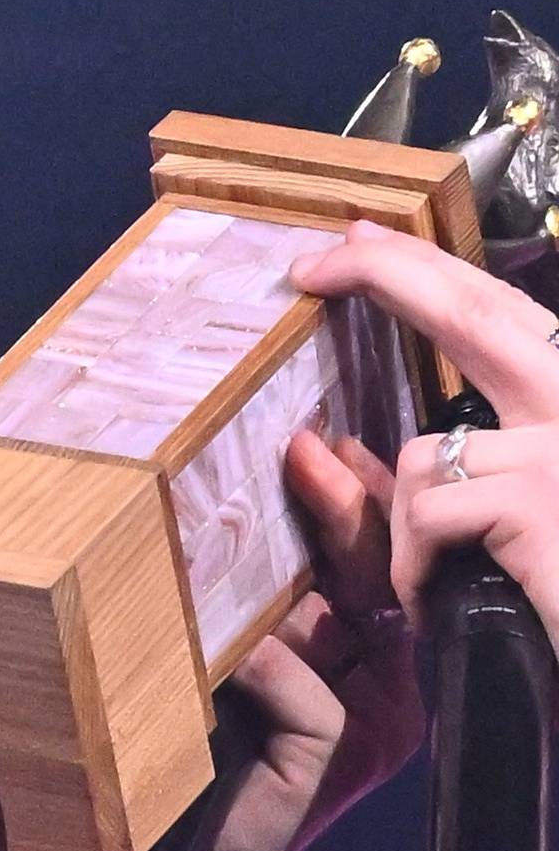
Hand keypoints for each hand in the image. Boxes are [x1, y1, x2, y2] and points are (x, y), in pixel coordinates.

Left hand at [169, 420, 422, 850]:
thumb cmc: (187, 763)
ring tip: (244, 543)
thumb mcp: (224, 664)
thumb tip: (239, 506)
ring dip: (291, 582)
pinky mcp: (344, 758)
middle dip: (344, 506)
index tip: (321, 439)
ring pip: (350, 621)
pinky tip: (229, 660)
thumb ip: (252, 605)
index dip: (357, 498)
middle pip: (375, 579)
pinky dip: (268, 664)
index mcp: (367, 663)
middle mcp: (387, 691)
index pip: (374, 564)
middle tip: (308, 446)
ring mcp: (375, 727)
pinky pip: (313, 686)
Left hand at [289, 223, 558, 652]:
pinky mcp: (534, 496)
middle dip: (388, 275)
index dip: (427, 271)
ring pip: (425, 453)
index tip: (360, 242)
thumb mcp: (521, 516)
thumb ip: (466, 469)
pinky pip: (427, 511)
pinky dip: (413, 568)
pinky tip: (437, 607)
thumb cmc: (558, 596)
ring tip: (434, 585)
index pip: (503, 313)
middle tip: (316, 265)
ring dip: (407, 531)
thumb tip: (360, 444)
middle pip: (474, 314)